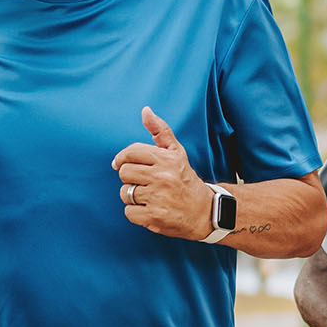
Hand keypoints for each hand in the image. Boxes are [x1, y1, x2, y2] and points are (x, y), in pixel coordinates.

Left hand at [111, 106, 212, 239]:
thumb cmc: (184, 178)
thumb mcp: (176, 152)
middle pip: (124, 173)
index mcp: (166, 159)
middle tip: (142, 182)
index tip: (121, 164)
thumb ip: (160, 131)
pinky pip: (129, 212)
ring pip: (125, 193)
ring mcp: (158, 197)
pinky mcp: (155, 216)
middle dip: (130, 179)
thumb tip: (145, 110)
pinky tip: (149, 210)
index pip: (131, 153)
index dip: (121, 159)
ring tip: (148, 197)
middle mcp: (163, 177)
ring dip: (132, 197)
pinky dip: (136, 213)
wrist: (204, 211)